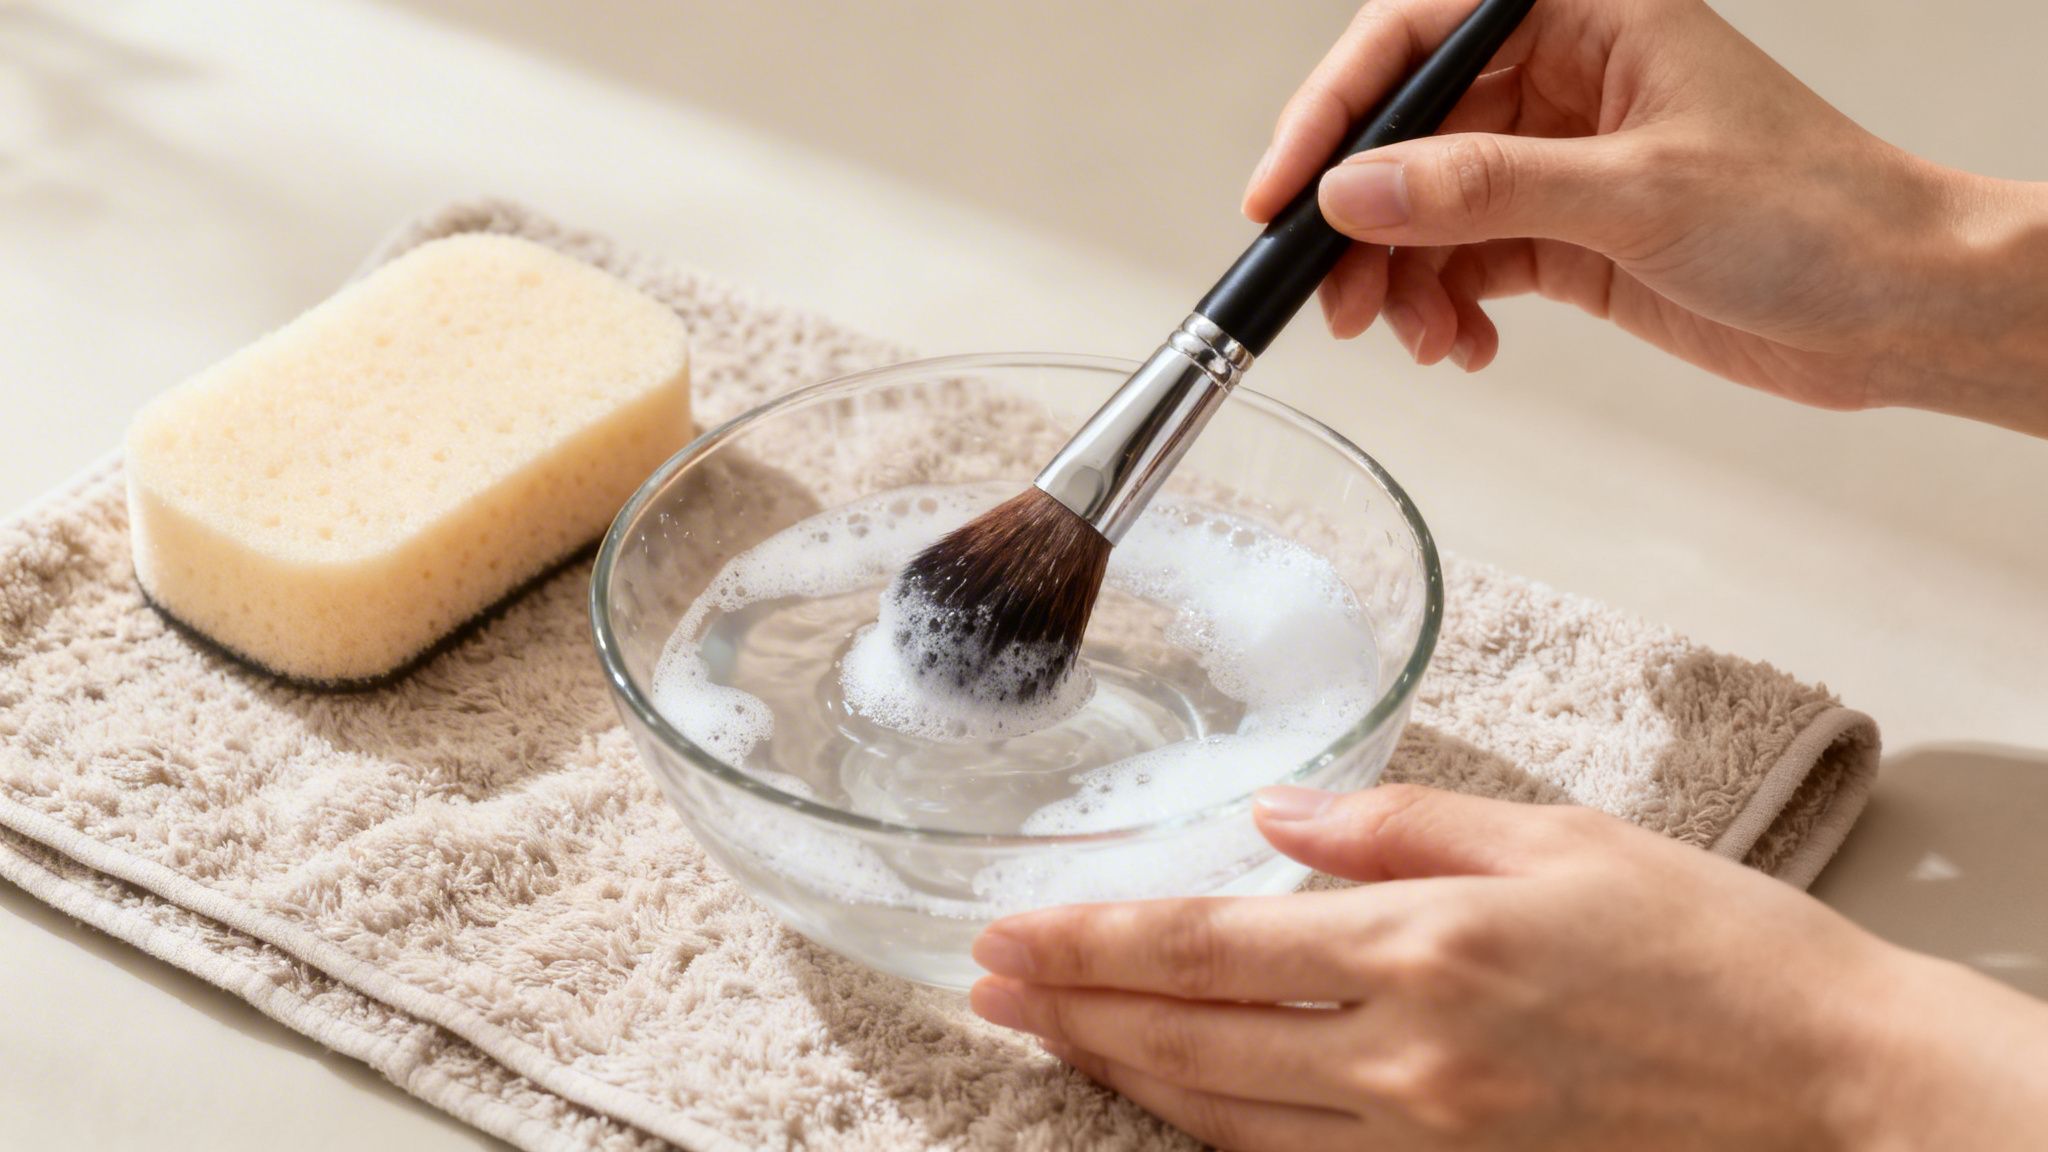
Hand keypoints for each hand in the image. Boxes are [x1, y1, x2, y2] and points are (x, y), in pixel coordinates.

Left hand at [970, 783, 2047, 1149]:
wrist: (1833, 1088)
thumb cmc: (1714, 949)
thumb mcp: (1559, 839)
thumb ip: (1395, 823)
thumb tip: (1276, 816)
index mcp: (1424, 946)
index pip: (1204, 948)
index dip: (1088, 944)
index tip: (1005, 932)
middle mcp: (1403, 1057)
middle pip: (1187, 1041)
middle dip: (1072, 1012)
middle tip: (988, 985)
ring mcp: (1423, 1138)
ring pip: (1223, 1115)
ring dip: (1121, 1075)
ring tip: (1048, 1037)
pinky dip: (1212, 1128)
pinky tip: (1169, 1098)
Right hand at [1251, 0, 2047, 434]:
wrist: (1896, 308)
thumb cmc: (1816, 213)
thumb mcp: (1636, 193)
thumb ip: (1482, 189)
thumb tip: (1355, 192)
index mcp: (1585, 17)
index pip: (1416, 38)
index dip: (1337, 110)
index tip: (1286, 190)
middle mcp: (1561, 80)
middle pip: (1406, 136)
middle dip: (1363, 224)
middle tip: (1338, 297)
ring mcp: (1557, 161)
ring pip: (1425, 211)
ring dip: (1403, 282)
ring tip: (1418, 339)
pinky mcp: (1565, 235)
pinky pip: (1465, 265)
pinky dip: (1448, 310)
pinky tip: (1466, 346)